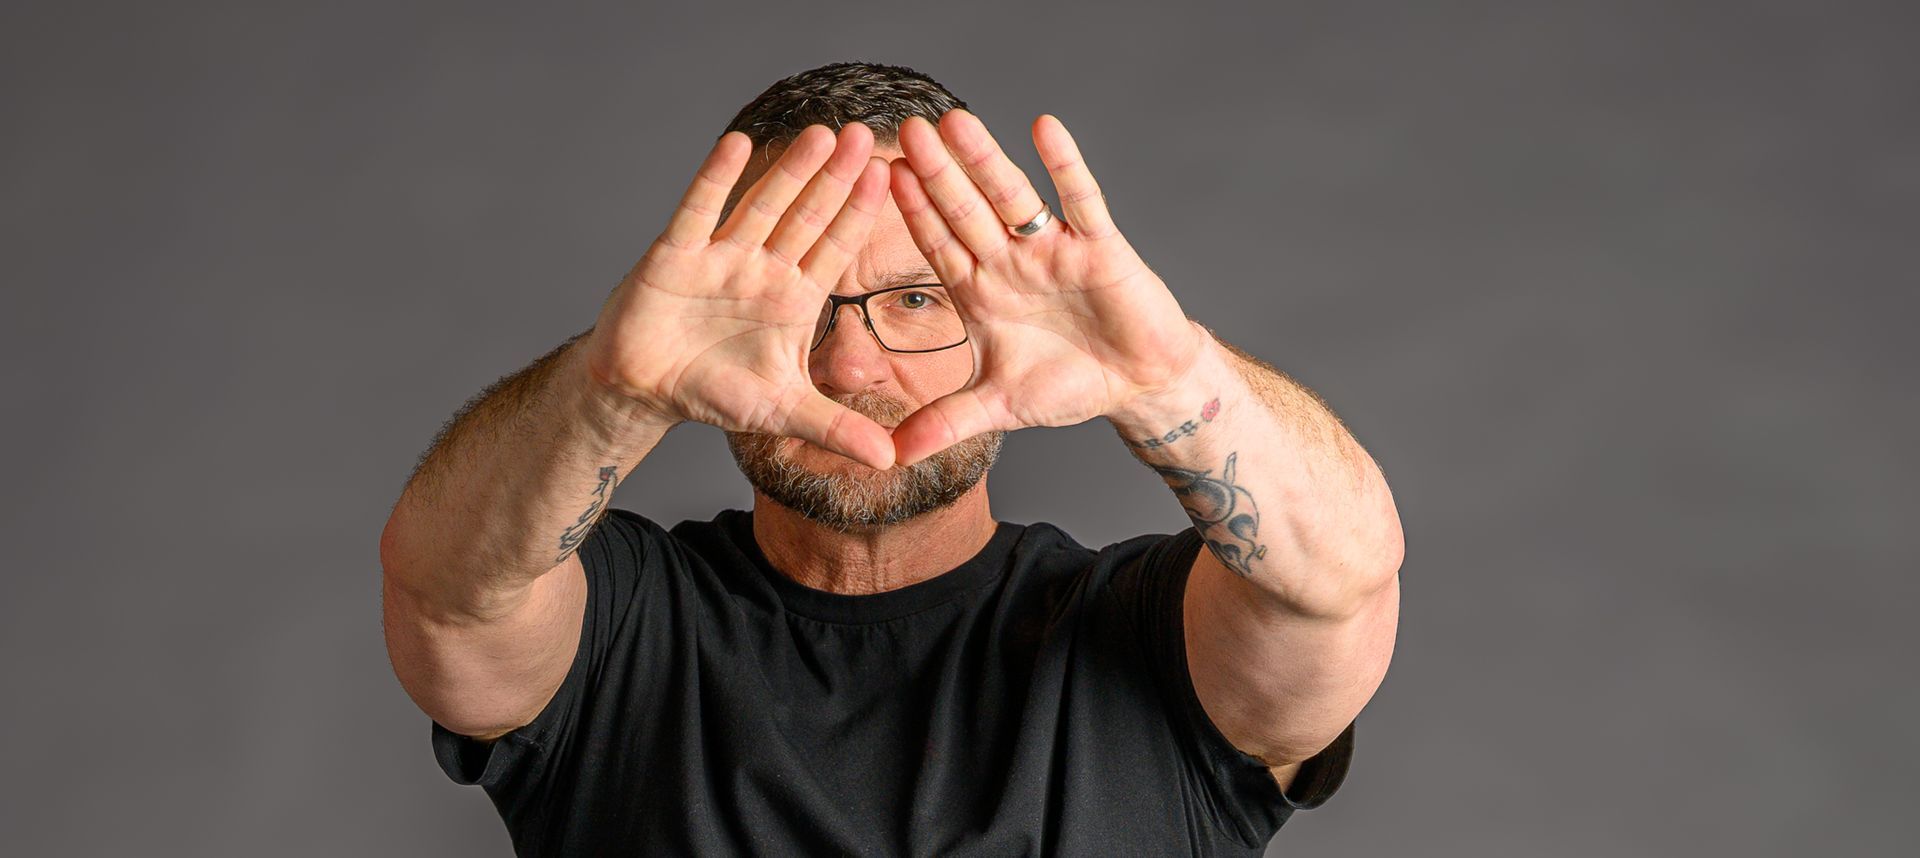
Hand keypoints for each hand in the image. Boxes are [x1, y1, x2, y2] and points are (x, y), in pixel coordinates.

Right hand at [582, 122, 897, 469]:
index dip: (861, 214)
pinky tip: (737, 144)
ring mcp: (721, 256)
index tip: (892, 176)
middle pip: (807, 215)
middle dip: (836, 179)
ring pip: (763, 204)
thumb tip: (892, 460)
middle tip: (867, 135)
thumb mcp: (783, 411)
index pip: (836, 248)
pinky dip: (715, 179)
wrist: (645, 389)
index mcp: (794, 296)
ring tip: (821, 133)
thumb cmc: (714, 391)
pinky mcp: (676, 255)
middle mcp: (763, 267)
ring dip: (790, 170)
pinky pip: (699, 211)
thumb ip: (837, 428)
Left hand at [887, 109, 1209, 466]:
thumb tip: (891, 457)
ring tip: (956, 121)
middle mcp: (1012, 262)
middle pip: (966, 210)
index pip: (938, 244)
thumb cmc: (1070, 385)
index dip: (911, 214)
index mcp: (982, 291)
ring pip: (1013, 198)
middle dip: (938, 174)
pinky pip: (1080, 201)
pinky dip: (1065, 166)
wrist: (1139, 385)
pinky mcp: (1100, 248)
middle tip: (906, 130)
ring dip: (986, 160)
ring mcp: (1054, 250)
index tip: (880, 179)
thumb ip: (946, 424)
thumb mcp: (1000, 408)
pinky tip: (1044, 128)